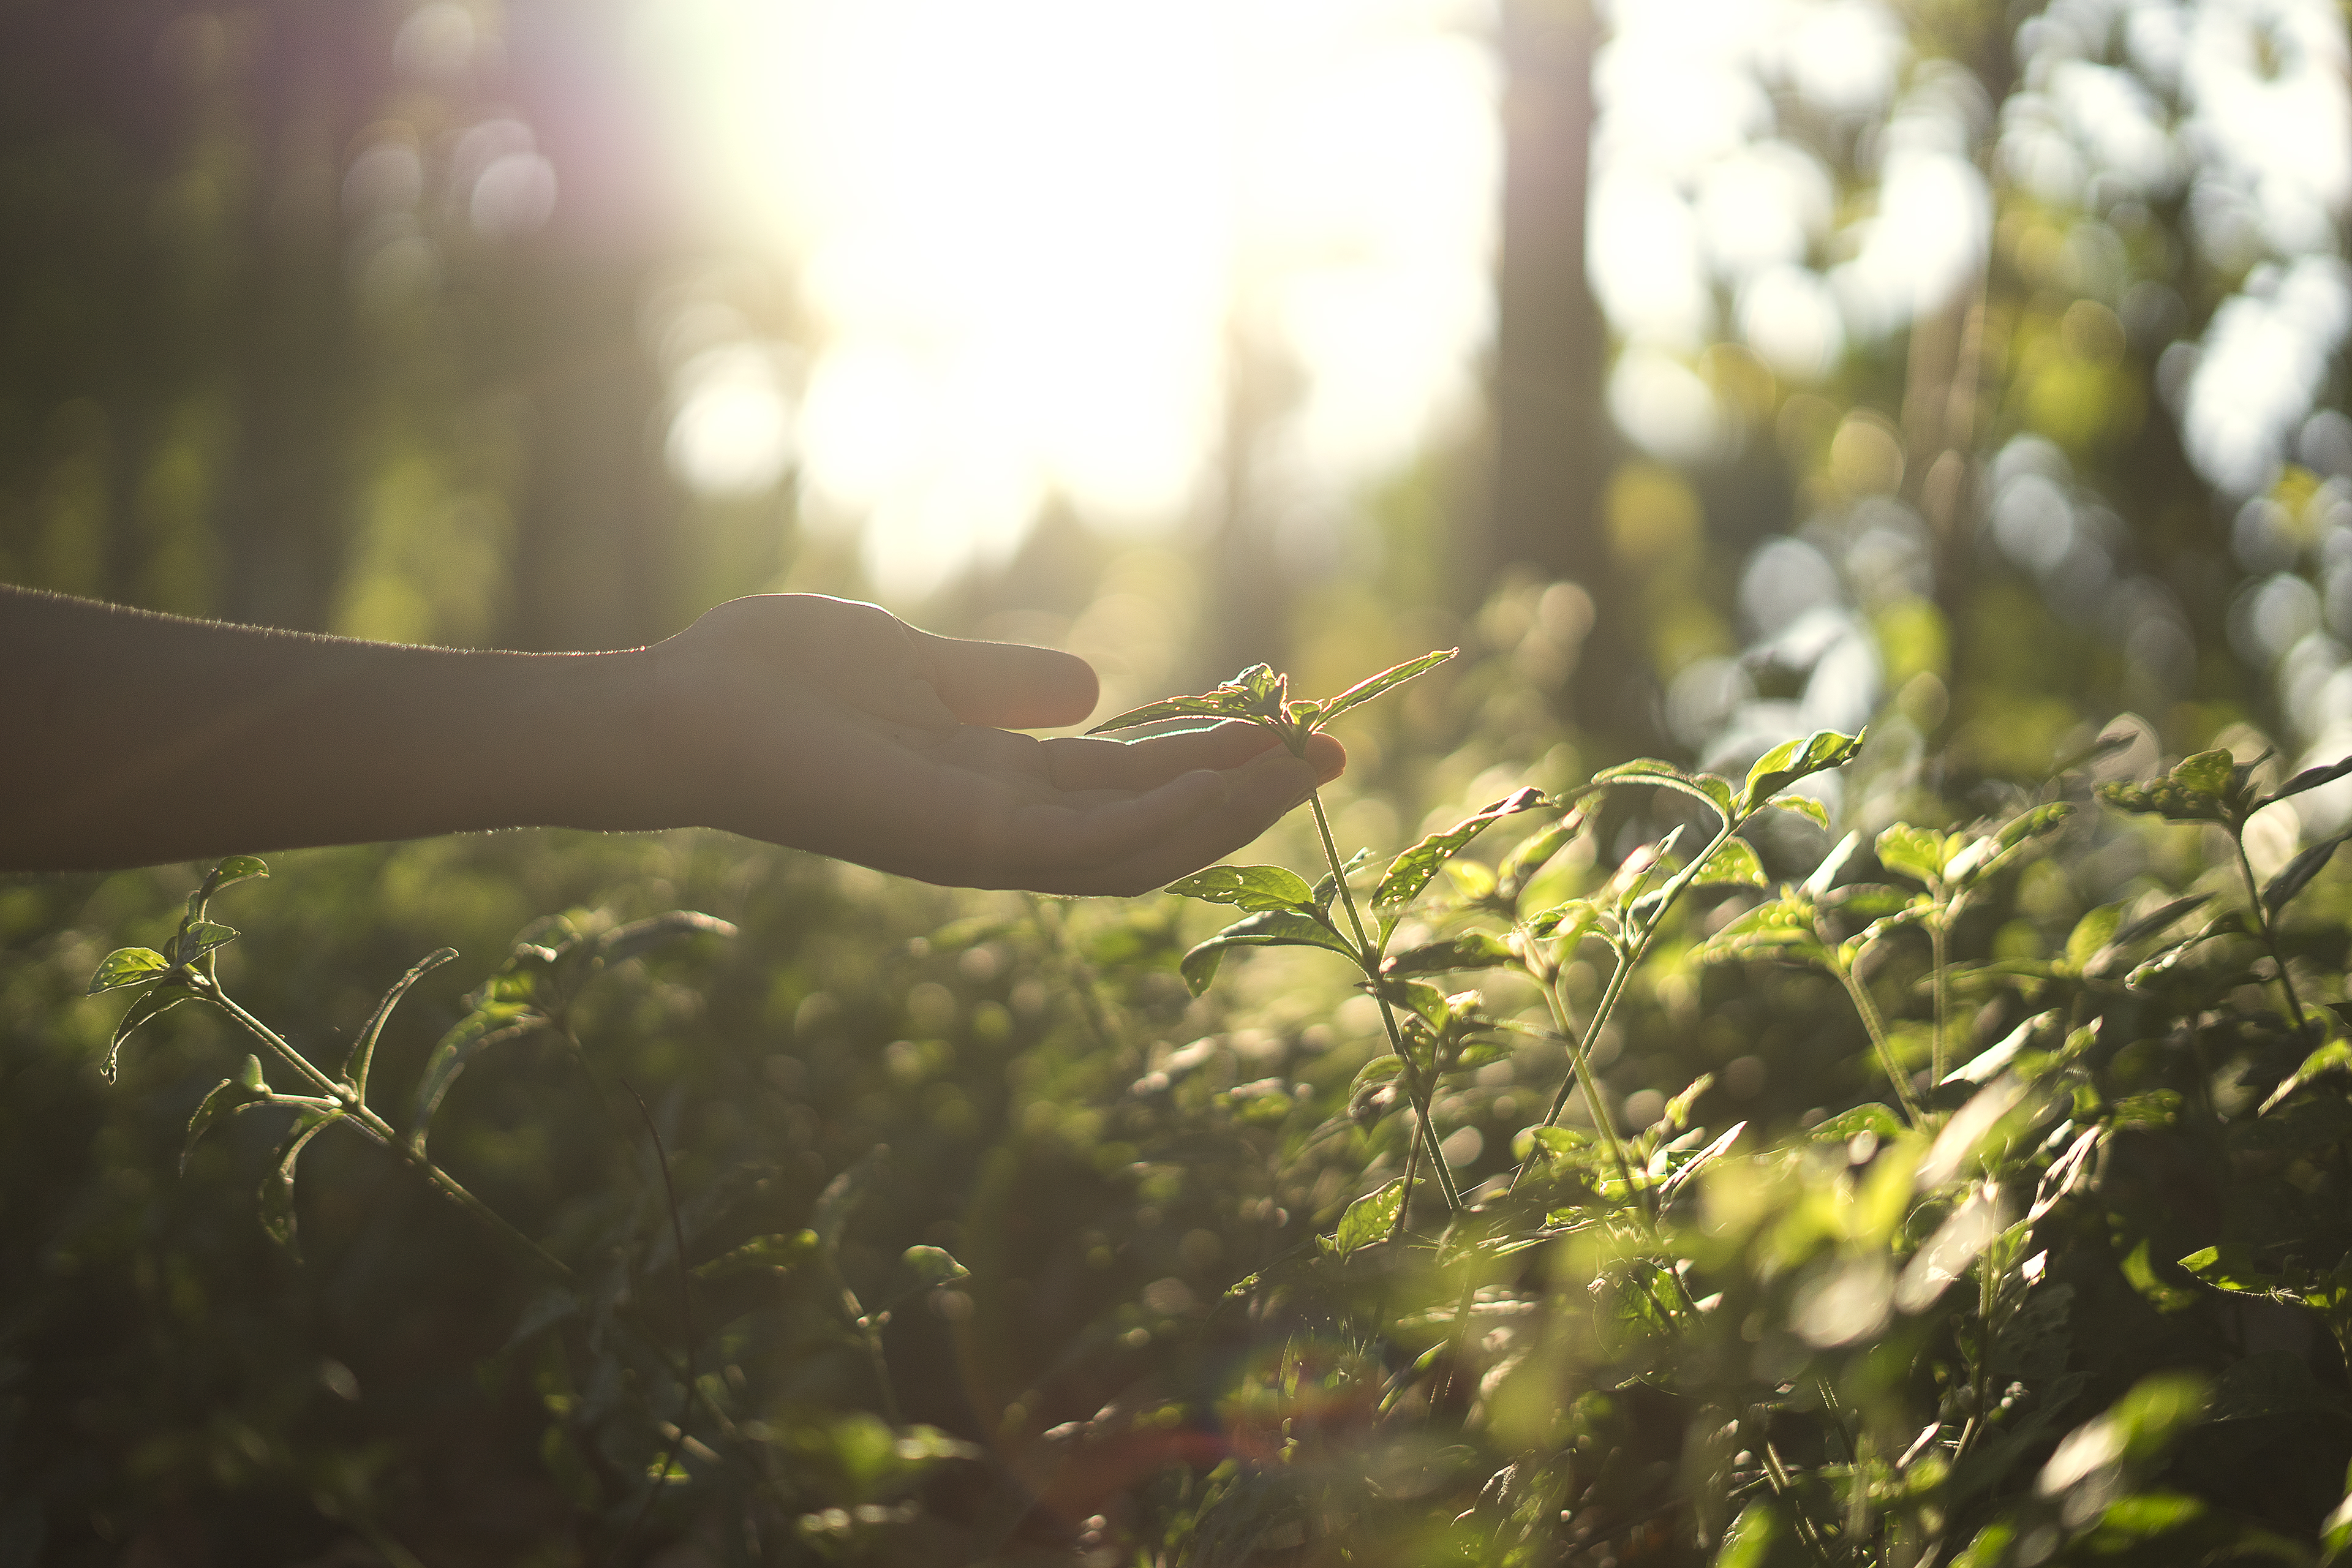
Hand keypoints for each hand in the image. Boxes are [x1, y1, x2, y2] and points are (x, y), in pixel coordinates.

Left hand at [636, 594, 1344, 893]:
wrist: (686, 705)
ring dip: (1221, 812)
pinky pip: (1082, 849)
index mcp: (993, 785)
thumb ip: (1002, 684)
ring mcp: (981, 844)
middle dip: (1241, 798)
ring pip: (1133, 851)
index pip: (1124, 789)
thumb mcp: (920, 665)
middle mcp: (998, 830)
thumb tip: (1092, 688)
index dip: (1208, 766)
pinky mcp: (959, 843)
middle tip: (1329, 752)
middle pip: (1146, 829)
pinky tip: (1218, 782)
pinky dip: (1157, 819)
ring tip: (1298, 765)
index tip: (1282, 728)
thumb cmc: (779, 679)